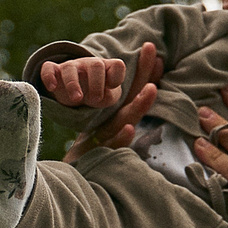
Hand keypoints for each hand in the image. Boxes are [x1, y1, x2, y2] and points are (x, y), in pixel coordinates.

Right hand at [39, 53, 122, 106]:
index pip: (117, 66)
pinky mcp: (54, 71)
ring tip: (77, 99)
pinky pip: (48, 68)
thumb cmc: (97, 94)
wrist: (79, 94)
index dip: (116, 76)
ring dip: (73, 84)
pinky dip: (48, 76)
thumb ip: (111, 95)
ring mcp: (71, 66)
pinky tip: (52, 88)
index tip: (112, 87)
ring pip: (70, 68)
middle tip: (95, 100)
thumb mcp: (109, 97)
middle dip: (96, 83)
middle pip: (95, 65)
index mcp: (106, 68)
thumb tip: (105, 91)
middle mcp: (89, 64)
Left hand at [57, 41, 163, 160]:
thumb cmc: (84, 150)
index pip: (131, 90)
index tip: (149, 49)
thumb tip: (102, 71)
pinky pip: (111, 148)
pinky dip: (121, 140)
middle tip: (155, 56)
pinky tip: (129, 129)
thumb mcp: (89, 121)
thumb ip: (97, 100)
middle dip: (144, 78)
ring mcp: (109, 142)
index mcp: (115, 115)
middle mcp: (117, 127)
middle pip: (134, 101)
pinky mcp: (98, 158)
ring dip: (139, 106)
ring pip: (126, 122)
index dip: (142, 71)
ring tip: (150, 89)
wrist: (72, 178)